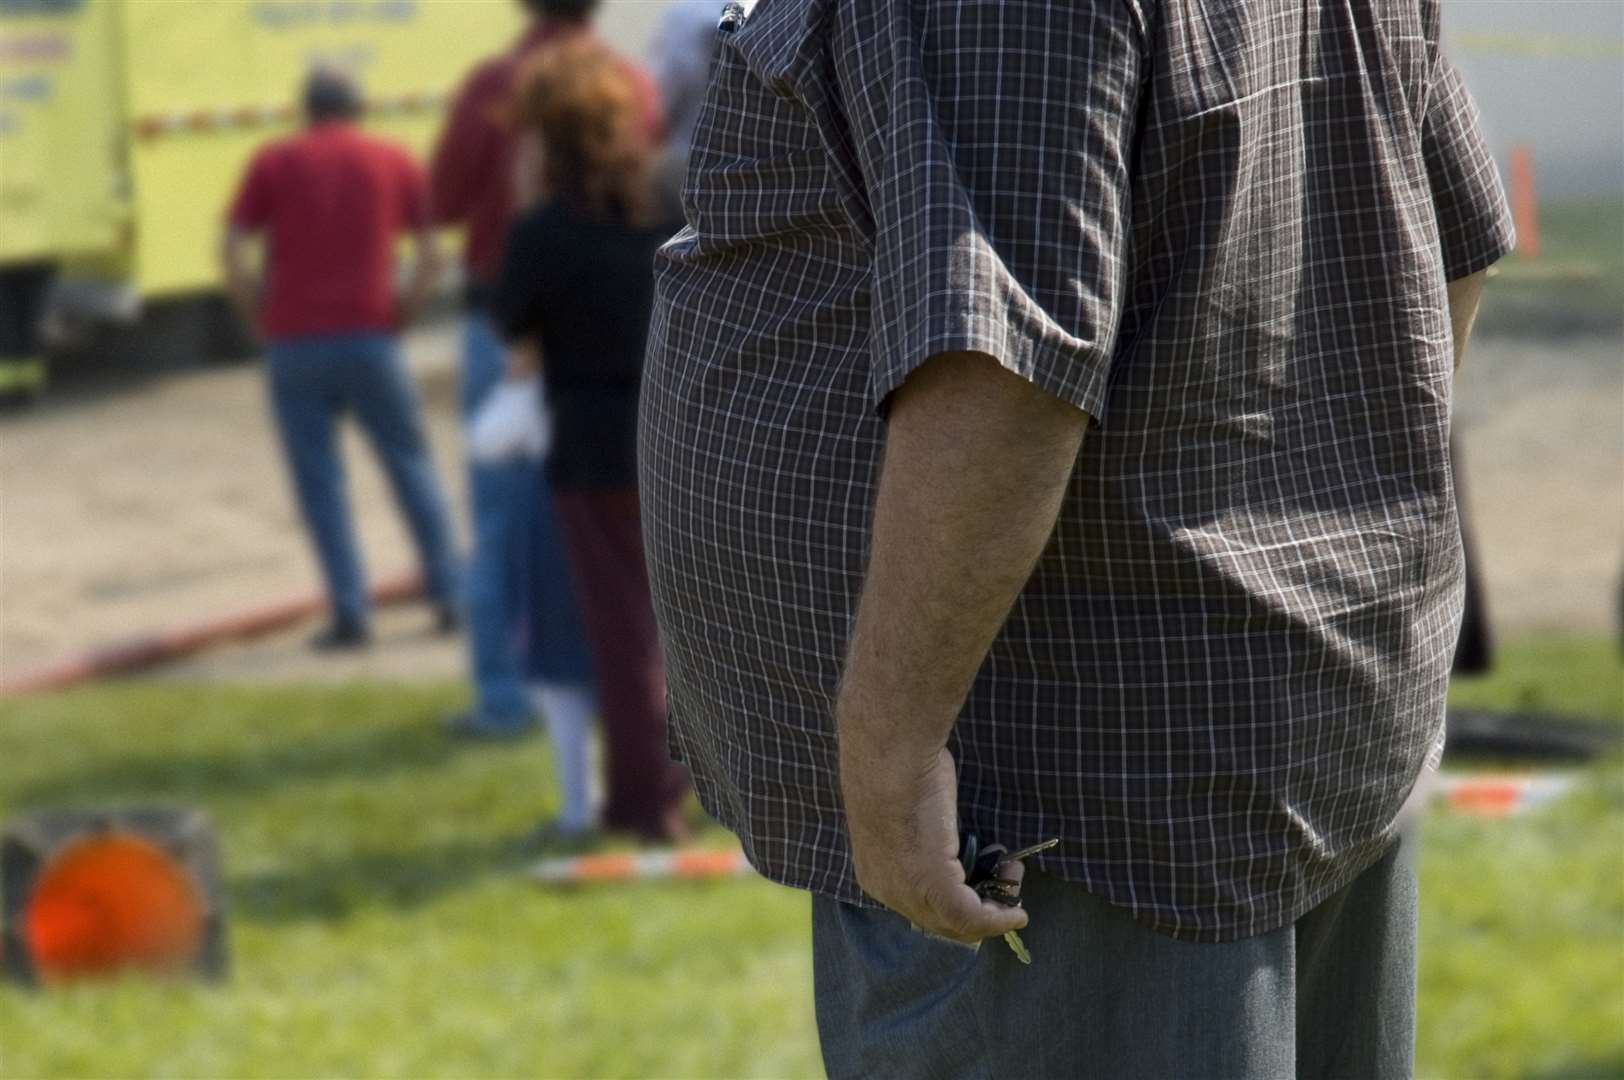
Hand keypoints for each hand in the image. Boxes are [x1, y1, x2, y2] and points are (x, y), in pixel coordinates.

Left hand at [840, 742, 1027, 945]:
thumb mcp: (910, 812)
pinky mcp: (932, 885)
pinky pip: (971, 916)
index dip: (958, 903)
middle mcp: (888, 891)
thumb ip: (925, 839)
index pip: (920, 908)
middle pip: (940, 923)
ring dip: (994, 909)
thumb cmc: (902, 770)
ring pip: (958, 923)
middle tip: (1006, 882)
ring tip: (1012, 877)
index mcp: (877, 873)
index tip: (985, 889)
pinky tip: (1017, 913)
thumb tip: (947, 846)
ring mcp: (908, 892)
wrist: (892, 757)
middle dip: (980, 910)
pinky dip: (999, 919)